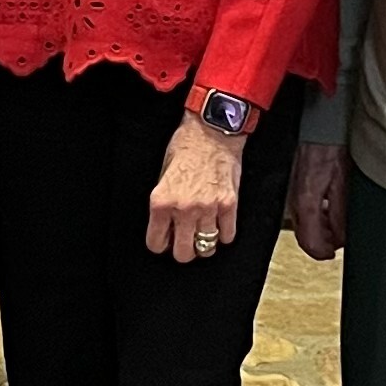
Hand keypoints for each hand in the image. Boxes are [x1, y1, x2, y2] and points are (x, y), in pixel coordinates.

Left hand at [148, 115, 245, 264]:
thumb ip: (164, 203)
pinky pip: (227, 236)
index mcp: (161, 202)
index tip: (165, 240)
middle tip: (184, 241)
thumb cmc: (185, 148)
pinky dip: (223, 235)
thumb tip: (166, 226)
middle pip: (183, 253)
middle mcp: (184, 209)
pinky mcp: (229, 205)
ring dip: (204, 243)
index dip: (160, 244)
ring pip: (206, 247)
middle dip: (182, 250)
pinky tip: (219, 225)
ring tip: (202, 232)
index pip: (156, 243)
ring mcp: (208, 209)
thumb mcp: (162, 175)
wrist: (211, 132)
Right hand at [289, 142, 348, 260]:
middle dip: (325, 242)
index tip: (336, 252)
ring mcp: (292, 195)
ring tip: (338, 219)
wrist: (319, 128)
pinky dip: (317, 216)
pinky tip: (329, 206)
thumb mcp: (343, 185)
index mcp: (306, 203)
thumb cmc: (330, 149)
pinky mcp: (294, 189)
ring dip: (322, 229)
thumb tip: (341, 238)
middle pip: (306, 238)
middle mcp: (295, 202)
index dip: (325, 253)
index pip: (310, 243)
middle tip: (341, 236)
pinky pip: (304, 212)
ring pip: (304, 226)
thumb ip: (341, 215)